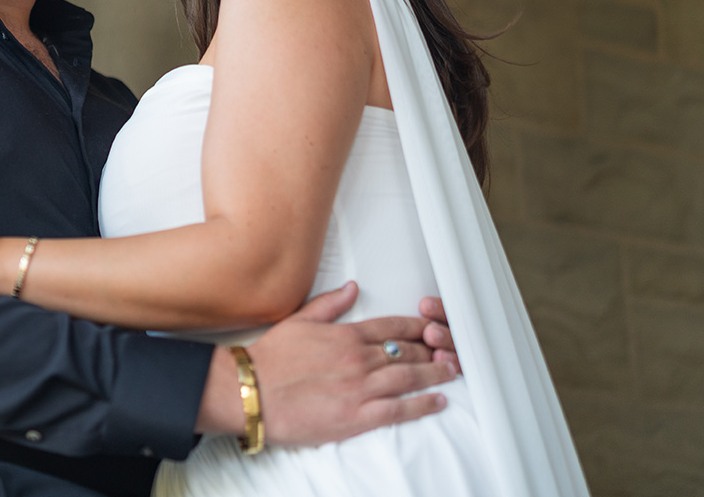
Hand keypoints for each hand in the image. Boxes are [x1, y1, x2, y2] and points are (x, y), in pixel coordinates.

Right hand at [205, 282, 456, 445]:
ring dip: (435, 375)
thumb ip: (330, 304)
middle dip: (432, 351)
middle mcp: (358, 358)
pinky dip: (421, 405)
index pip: (392, 327)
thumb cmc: (270, 358)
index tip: (433, 328)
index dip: (418, 328)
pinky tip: (436, 401)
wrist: (252, 390)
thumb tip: (352, 288)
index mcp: (346, 335)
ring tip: (451, 373)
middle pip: (407, 352)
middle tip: (451, 352)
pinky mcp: (356, 415)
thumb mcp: (299, 320)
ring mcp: (360, 387)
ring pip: (408, 378)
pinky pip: (398, 409)